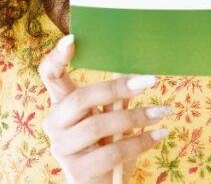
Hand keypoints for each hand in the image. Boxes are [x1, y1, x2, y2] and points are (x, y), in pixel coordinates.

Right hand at [38, 34, 170, 182]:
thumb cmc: (103, 149)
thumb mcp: (108, 120)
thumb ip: (113, 98)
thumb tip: (133, 70)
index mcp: (60, 106)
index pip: (48, 76)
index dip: (56, 57)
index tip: (73, 38)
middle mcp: (54, 124)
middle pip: (79, 99)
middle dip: (115, 88)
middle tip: (148, 81)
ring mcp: (63, 148)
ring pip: (98, 126)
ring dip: (136, 117)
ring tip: (162, 112)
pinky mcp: (77, 170)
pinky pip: (112, 152)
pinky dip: (140, 142)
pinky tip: (159, 134)